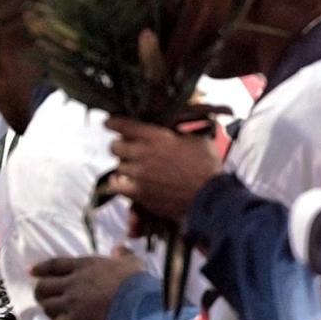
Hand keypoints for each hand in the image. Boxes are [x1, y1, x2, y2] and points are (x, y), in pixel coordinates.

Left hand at [32, 254, 144, 319]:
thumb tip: (121, 248)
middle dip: (40, 291)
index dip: (41, 268)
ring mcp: (71, 302)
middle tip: (43, 296)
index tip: (31, 271)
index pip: (55, 265)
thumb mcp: (131, 263)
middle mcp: (72, 282)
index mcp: (84, 265)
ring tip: (51, 313)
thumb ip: (124, 255)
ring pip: (47, 305)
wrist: (138, 305)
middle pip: (44, 286)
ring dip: (47, 309)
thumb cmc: (136, 282)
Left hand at [106, 116, 221, 223]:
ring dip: (124, 166)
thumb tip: (177, 126)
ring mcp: (139, 174)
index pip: (124, 125)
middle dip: (120, 146)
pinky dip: (119, 184)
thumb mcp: (198, 140)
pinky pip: (117, 186)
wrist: (211, 197)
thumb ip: (181, 131)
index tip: (110, 123)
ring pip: (118, 166)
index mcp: (157, 137)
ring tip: (134, 168)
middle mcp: (143, 154)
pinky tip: (123, 182)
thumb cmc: (208, 168)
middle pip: (115, 146)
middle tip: (127, 149)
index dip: (113, 123)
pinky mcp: (139, 193)